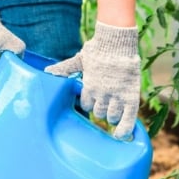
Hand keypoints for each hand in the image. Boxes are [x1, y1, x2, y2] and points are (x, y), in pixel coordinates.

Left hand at [45, 22, 140, 139]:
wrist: (117, 41)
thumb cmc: (99, 49)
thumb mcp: (79, 59)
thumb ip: (64, 68)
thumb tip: (46, 72)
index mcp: (88, 87)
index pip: (86, 106)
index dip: (90, 103)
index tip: (94, 99)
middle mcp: (102, 94)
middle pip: (98, 113)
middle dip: (101, 109)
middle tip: (106, 102)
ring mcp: (117, 96)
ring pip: (111, 117)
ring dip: (112, 115)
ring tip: (115, 108)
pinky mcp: (131, 96)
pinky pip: (128, 119)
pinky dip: (125, 130)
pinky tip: (122, 137)